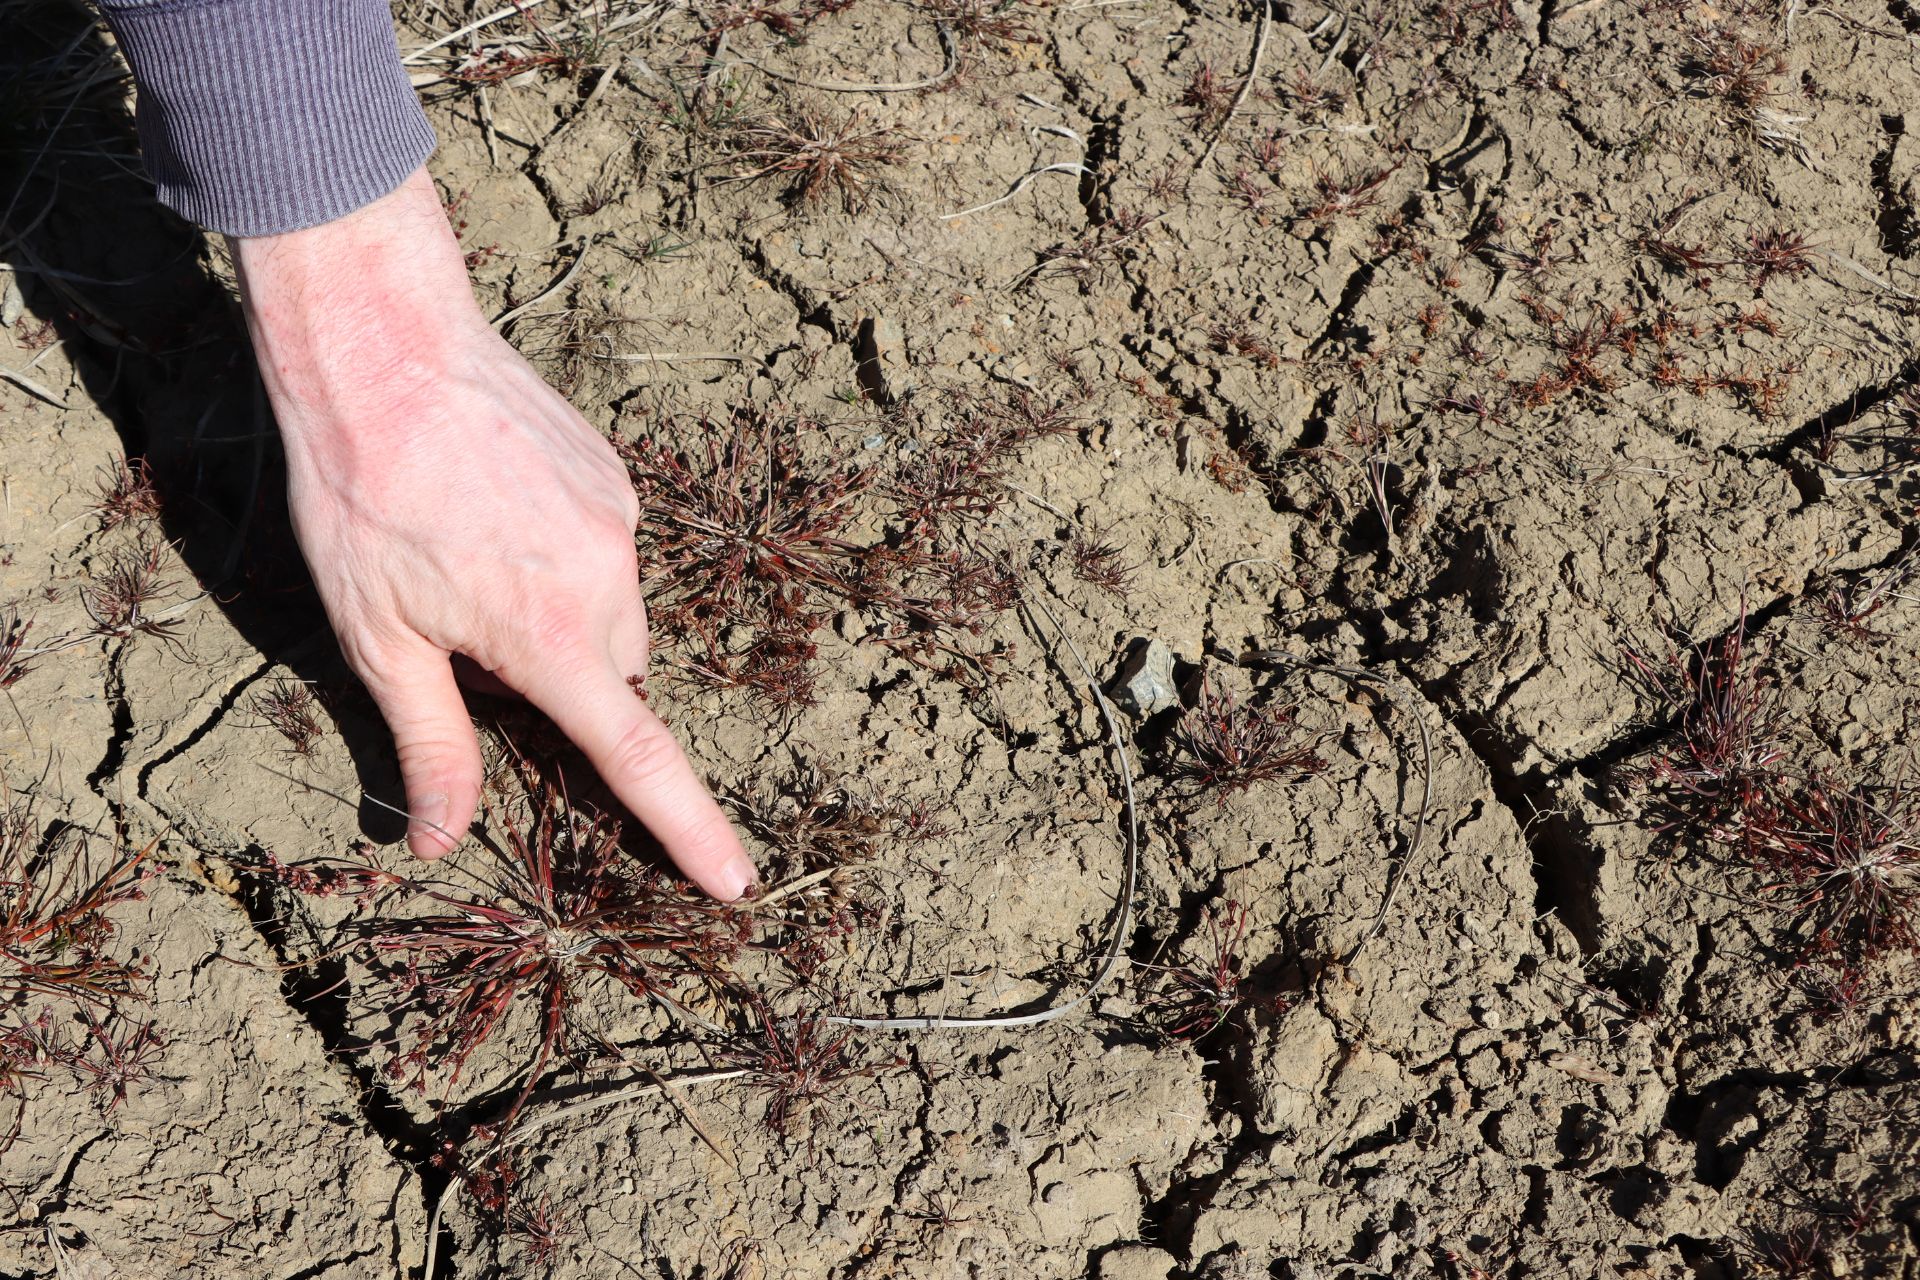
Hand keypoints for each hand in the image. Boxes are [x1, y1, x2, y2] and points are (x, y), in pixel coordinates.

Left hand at [230, 168, 754, 900]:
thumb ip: (429, 744)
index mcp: (551, 637)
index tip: (737, 882)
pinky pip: (610, 549)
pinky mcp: (616, 478)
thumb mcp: (378, 638)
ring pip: (615, 614)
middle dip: (568, 684)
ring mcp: (620, 524)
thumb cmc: (363, 497)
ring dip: (568, 617)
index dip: (688, 828)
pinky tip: (498, 511)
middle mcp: (607, 584)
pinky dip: (568, 557)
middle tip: (474, 639)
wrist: (387, 348)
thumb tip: (439, 839)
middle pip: (617, 679)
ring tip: (478, 560)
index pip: (636, 757)